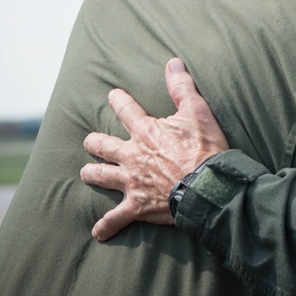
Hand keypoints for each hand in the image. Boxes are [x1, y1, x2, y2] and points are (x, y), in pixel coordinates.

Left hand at [80, 57, 229, 240]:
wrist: (209, 186)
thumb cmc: (205, 148)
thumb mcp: (197, 112)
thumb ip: (182, 87)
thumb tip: (173, 63)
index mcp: (146, 131)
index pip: (125, 110)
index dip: (118, 100)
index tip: (112, 95)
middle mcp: (132, 155)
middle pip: (102, 145)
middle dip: (95, 142)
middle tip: (91, 141)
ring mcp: (132, 181)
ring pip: (101, 176)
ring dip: (93, 174)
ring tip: (87, 173)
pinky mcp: (137, 205)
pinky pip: (116, 218)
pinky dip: (107, 226)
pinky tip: (98, 232)